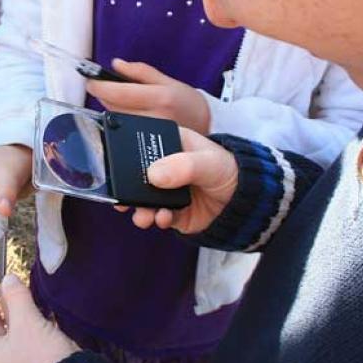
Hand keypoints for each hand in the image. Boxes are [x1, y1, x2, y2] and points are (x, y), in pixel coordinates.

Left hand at [86, 59, 210, 133]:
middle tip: (103, 87)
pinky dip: (118, 120)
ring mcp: (150, 134)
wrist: (205, 127)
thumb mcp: (168, 81)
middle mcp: (155, 118)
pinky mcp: (147, 144)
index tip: (90, 82)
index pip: (120, 93)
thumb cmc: (187, 103)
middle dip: (104, 95)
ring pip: (116, 119)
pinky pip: (123, 130)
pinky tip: (125, 114)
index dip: (100, 87)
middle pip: (114, 107)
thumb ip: (140, 72)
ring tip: (118, 100)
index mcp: (161, 97)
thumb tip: (115, 64)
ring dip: (110, 107)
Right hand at [119, 127, 238, 233]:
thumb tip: (153, 175)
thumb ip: (183, 166)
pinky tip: (163, 218)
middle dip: (126, 187)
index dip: (125, 153)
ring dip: (139, 208)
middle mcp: (163, 166)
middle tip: (120, 197)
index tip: (115, 165)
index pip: (140, 143)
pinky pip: (156, 216)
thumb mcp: (209, 161)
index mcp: (169, 143)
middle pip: (135, 174)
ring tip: (143, 215)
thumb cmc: (229, 170)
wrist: (247, 201)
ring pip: (142, 198)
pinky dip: (156, 219)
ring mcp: (165, 190)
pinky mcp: (171, 211)